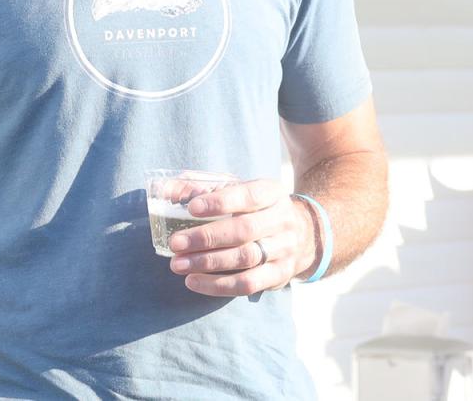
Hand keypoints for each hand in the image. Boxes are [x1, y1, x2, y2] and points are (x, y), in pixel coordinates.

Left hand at [168, 179, 318, 295]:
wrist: (305, 235)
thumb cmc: (258, 210)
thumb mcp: (241, 190)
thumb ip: (204, 187)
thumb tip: (167, 189)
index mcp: (273, 193)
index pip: (249, 195)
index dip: (220, 202)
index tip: (192, 208)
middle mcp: (283, 220)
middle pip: (245, 230)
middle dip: (207, 237)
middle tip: (176, 243)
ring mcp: (284, 249)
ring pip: (246, 258)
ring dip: (208, 263)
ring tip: (178, 264)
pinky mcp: (279, 275)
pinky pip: (248, 284)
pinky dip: (218, 285)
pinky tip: (194, 281)